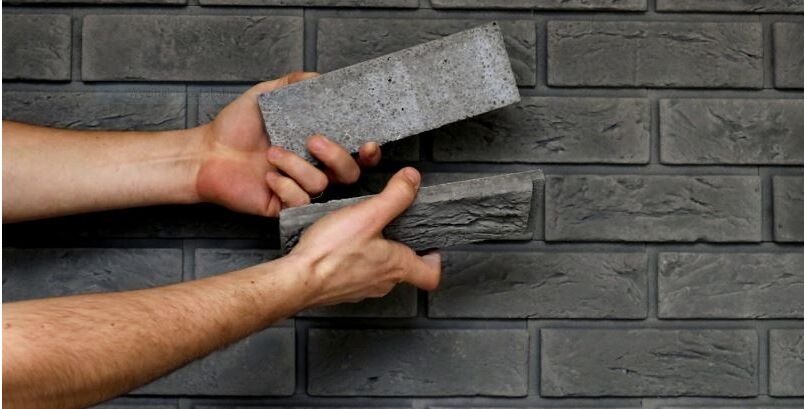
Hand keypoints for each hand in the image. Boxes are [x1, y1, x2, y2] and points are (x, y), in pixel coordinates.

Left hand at [195, 71, 381, 216]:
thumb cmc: (235, 127)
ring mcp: (301, 190)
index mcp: (317, 147)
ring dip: (297, 166)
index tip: (367, 143)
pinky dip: (284, 187)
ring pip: (321, 185)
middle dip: (337, 156)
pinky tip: (267, 177)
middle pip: (350, 174)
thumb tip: (319, 77)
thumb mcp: (266, 96)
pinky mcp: (285, 207)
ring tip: (271, 154)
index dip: (369, 153)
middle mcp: (314, 170)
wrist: (207, 153)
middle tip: (312, 141)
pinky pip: (300, 202)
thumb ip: (293, 84)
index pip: (356, 154)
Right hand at [289, 167, 440, 307]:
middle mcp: (381, 283)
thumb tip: (413, 180)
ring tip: (366, 233)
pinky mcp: (340, 289)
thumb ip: (395, 196)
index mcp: (396, 267)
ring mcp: (360, 289)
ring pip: (378, 273)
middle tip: (396, 229)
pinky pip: (355, 275)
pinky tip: (341, 246)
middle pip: (404, 271)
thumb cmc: (330, 253)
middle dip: (402, 249)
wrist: (296, 280)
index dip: (434, 260)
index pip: (431, 276)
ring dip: (376, 254)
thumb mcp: (367, 215)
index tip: (430, 246)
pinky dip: (354, 261)